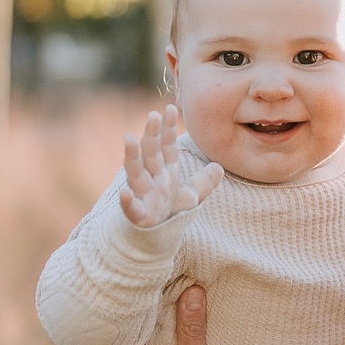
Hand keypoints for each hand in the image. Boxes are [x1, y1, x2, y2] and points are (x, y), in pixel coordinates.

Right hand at [120, 105, 222, 229]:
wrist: (152, 237)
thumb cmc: (167, 212)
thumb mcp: (190, 196)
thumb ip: (204, 182)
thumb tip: (219, 166)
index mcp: (165, 172)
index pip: (166, 146)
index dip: (168, 128)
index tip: (171, 108)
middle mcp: (151, 179)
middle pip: (151, 154)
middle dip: (152, 135)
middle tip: (153, 115)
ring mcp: (142, 195)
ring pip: (135, 173)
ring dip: (132, 156)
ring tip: (129, 138)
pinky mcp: (137, 215)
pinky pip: (131, 207)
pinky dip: (127, 201)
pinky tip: (125, 193)